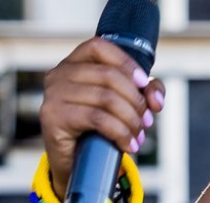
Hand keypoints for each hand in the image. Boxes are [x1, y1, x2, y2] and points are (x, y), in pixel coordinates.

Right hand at [39, 37, 165, 196]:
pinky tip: (128, 144)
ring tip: (139, 135)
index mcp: (74, 63)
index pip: (99, 47)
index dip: (126, 62)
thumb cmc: (100, 126)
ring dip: (131, 119)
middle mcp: (59, 74)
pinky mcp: (53, 118)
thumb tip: (156, 100)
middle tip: (148, 121)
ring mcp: (53, 95)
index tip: (144, 83)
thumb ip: (147, 90)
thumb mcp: (127, 101)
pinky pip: (97, 118)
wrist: (75, 162)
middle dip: (136, 100)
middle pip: (108, 75)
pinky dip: (120, 132)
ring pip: (105, 98)